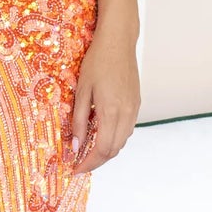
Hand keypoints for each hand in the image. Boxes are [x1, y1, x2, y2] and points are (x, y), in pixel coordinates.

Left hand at [68, 21, 139, 174]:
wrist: (118, 41)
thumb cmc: (96, 62)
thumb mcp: (81, 91)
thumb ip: (79, 120)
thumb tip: (75, 146)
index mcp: (112, 112)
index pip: (102, 150)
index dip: (88, 164)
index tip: (75, 169)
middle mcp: (127, 114)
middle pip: (114, 150)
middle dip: (97, 161)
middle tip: (79, 163)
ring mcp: (134, 109)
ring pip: (122, 141)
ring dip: (106, 150)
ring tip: (88, 151)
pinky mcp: (136, 103)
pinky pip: (127, 129)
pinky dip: (114, 138)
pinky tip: (101, 134)